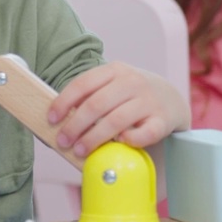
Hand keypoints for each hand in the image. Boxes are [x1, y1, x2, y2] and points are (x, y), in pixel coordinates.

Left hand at [45, 62, 189, 156]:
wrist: (171, 98)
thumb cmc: (130, 95)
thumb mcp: (112, 86)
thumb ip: (89, 97)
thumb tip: (57, 120)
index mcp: (114, 70)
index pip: (83, 84)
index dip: (64, 102)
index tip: (51, 119)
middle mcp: (132, 82)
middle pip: (97, 104)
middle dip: (75, 125)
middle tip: (63, 141)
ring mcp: (149, 100)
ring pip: (116, 120)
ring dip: (94, 138)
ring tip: (80, 150)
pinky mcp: (163, 120)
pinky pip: (146, 133)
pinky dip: (131, 140)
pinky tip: (119, 144)